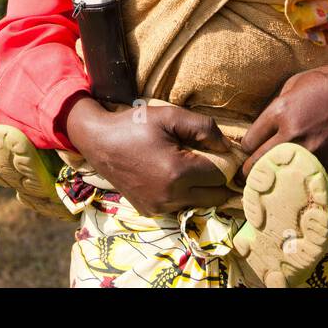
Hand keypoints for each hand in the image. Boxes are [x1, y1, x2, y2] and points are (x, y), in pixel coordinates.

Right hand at [64, 96, 233, 216]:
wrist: (98, 142)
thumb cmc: (134, 125)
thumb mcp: (170, 116)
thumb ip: (205, 127)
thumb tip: (229, 147)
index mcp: (178, 173)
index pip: (220, 176)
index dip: (224, 162)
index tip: (218, 151)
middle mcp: (170, 197)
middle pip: (214, 196)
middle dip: (217, 180)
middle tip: (209, 162)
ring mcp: (159, 208)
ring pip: (198, 204)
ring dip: (201, 190)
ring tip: (190, 168)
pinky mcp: (149, 211)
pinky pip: (179, 207)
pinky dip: (183, 195)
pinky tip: (173, 177)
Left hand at [238, 59, 327, 183]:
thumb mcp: (295, 84)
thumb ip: (276, 105)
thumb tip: (264, 127)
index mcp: (280, 111)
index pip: (249, 142)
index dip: (247, 148)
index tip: (250, 151)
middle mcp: (292, 134)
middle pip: (257, 164)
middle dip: (249, 171)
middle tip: (247, 176)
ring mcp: (310, 151)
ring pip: (279, 176)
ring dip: (272, 178)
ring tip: (268, 182)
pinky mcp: (327, 163)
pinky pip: (302, 175)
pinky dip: (296, 177)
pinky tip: (293, 177)